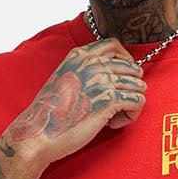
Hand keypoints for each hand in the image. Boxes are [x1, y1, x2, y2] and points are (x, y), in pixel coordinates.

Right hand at [2, 39, 146, 167]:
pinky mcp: (109, 101)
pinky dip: (132, 115)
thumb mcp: (64, 79)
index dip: (126, 61)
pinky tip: (114, 124)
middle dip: (130, 87)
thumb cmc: (51, 113)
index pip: (115, 46)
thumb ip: (83, 71)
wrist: (39, 132)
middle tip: (118, 105)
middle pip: (132, 67)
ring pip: (139, 85)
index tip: (122, 78)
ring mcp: (102, 80)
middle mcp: (93, 64)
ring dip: (132, 103)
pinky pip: (138, 101)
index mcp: (80, 55)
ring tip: (115, 116)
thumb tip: (108, 76)